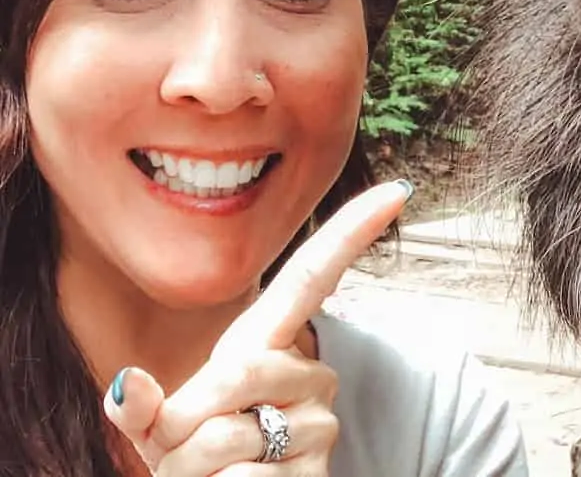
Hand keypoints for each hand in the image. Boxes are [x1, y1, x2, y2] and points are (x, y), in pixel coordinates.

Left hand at [103, 179, 410, 475]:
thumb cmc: (193, 461)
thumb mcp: (159, 426)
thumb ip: (141, 404)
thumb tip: (126, 386)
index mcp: (271, 341)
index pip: (315, 276)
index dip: (353, 230)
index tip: (397, 189)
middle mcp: (308, 374)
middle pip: (235, 373)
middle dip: (180, 422)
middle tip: (179, 449)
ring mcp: (319, 424)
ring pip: (228, 436)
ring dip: (189, 470)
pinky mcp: (317, 473)